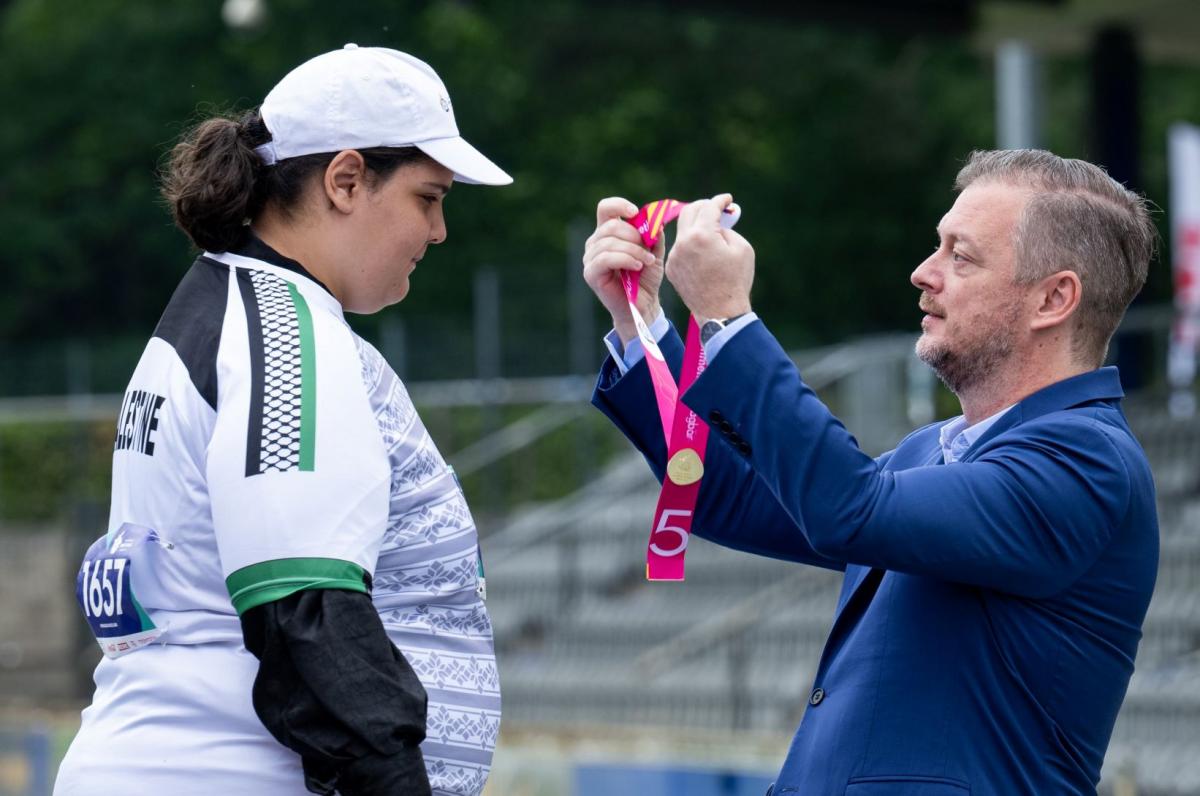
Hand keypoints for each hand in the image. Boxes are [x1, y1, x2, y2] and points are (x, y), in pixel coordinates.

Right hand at [582, 197, 665, 345]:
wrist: (643, 305)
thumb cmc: (646, 278)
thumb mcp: (654, 252)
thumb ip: (653, 235)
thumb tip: (655, 221)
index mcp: (608, 233)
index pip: (605, 208)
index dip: (619, 205)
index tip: (635, 212)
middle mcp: (595, 243)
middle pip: (610, 225)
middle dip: (633, 235)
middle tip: (648, 249)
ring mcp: (590, 258)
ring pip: (609, 242)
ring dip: (633, 250)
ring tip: (646, 261)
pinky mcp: (590, 273)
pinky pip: (605, 258)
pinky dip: (625, 259)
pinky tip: (637, 266)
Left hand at [666, 194, 753, 322]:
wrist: (720, 312)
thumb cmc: (736, 280)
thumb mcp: (742, 248)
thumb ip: (728, 228)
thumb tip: (717, 223)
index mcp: (701, 235)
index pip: (709, 207)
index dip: (720, 200)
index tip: (727, 200)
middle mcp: (683, 243)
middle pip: (689, 212)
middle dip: (704, 207)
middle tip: (716, 209)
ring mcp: (674, 256)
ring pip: (683, 231)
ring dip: (696, 226)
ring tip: (712, 232)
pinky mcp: (671, 267)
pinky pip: (680, 248)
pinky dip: (691, 244)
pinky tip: (703, 252)